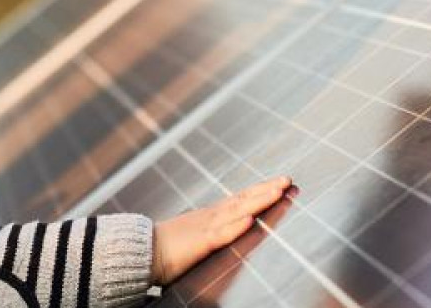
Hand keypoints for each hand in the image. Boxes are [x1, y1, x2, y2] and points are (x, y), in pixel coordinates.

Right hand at [152, 176, 294, 283]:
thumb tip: (232, 225)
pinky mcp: (200, 243)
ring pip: (237, 211)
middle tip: (289, 180)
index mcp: (212, 215)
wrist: (142, 251)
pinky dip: (235, 227)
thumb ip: (213, 230)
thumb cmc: (166, 246)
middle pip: (244, 199)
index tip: (280, 184)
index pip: (241, 199)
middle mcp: (212, 217)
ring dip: (259, 201)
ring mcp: (206, 228)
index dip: (261, 191)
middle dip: (268, 189)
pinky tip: (250, 220)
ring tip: (278, 191)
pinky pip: (220, 235)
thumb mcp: (195, 233)